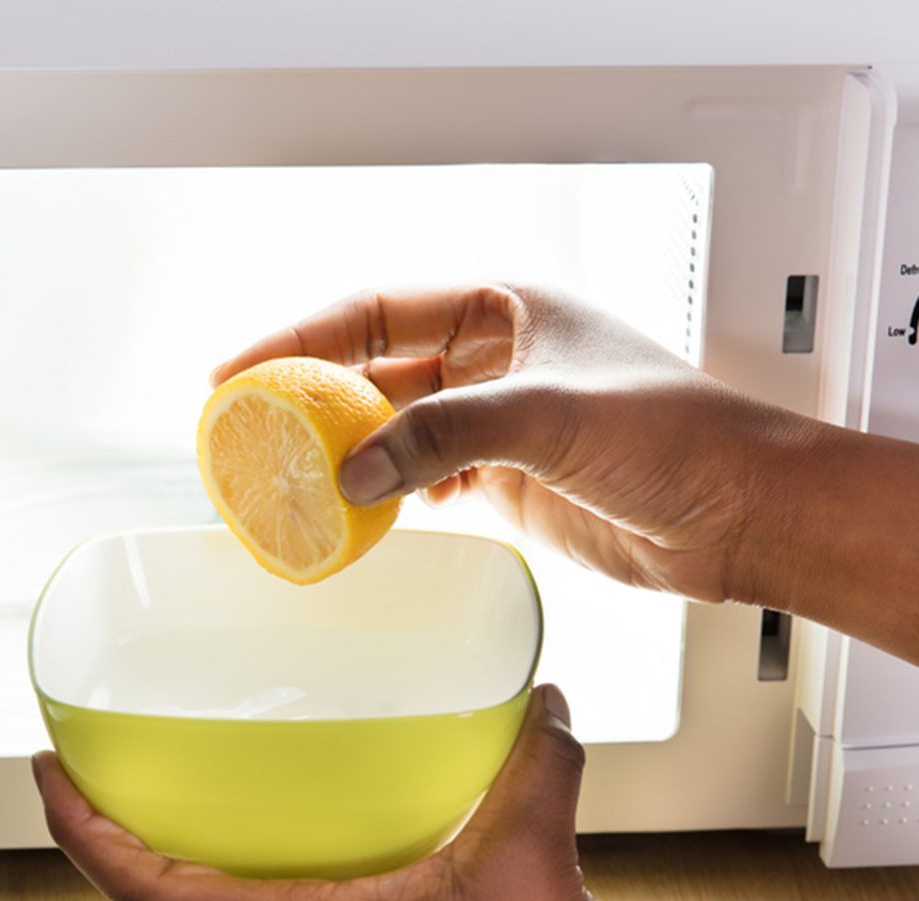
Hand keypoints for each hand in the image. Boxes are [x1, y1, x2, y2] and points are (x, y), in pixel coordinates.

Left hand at [35, 686, 918, 900]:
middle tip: (85, 782)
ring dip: (162, 869)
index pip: (151, 889)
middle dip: (102, 849)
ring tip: (157, 802)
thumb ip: (534, 762)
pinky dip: (241, 880)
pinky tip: (286, 836)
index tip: (46, 772)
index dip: (84, 832)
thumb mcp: (530, 857)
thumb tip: (534, 701)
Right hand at [210, 284, 822, 605]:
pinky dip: (389, 495)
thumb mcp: (550, 415)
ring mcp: (497, 422)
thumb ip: (446, 435)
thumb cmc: (677, 436)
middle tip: (249, 430)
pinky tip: (360, 511)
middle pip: (377, 371)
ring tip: (289, 478)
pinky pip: (425, 479)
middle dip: (313, 400)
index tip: (240, 368)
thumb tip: (357, 473)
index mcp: (503, 308)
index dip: (301, 337)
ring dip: (349, 454)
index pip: (376, 311)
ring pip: (397, 430)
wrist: (737, 514)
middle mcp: (494, 359)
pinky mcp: (506, 479)